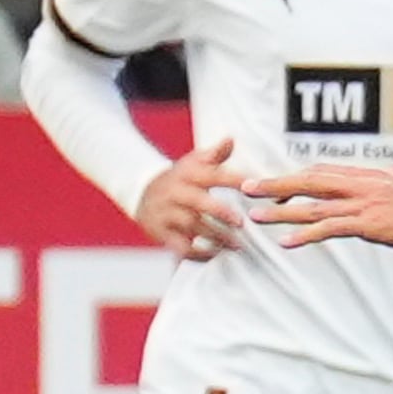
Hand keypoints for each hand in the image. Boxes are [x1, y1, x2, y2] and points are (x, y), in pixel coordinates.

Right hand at [133, 136, 248, 261]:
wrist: (141, 191)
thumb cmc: (178, 178)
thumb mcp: (193, 162)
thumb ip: (215, 155)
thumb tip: (231, 139)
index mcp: (186, 174)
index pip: (211, 174)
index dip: (231, 179)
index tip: (251, 186)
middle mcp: (175, 193)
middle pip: (197, 201)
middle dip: (220, 211)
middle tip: (241, 222)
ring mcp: (166, 212)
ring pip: (190, 225)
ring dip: (214, 236)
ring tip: (237, 244)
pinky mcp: (160, 232)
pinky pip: (178, 245)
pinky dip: (196, 253)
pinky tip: (214, 254)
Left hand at [248, 165, 392, 255]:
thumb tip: (388, 184)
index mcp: (372, 174)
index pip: (325, 171)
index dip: (298, 177)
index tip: (279, 184)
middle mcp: (363, 184)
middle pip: (309, 180)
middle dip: (275, 184)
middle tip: (247, 187)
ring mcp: (365, 203)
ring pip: (312, 205)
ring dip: (280, 210)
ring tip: (254, 215)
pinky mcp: (370, 225)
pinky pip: (329, 228)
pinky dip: (304, 234)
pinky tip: (286, 241)